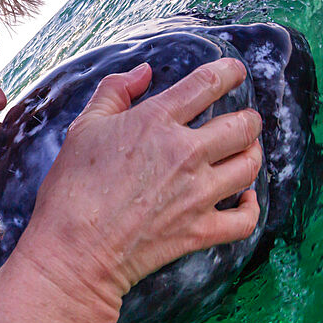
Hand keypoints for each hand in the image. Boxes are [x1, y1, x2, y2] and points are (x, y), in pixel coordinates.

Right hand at [19, 58, 262, 308]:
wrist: (72, 250)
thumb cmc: (71, 189)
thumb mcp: (83, 128)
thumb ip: (114, 91)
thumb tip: (143, 71)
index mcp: (156, 121)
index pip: (209, 84)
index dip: (229, 72)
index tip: (235, 72)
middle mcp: (184, 153)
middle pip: (243, 125)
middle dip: (247, 119)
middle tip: (241, 122)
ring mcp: (197, 194)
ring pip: (250, 165)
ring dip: (251, 155)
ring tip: (243, 153)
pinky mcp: (199, 231)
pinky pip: (246, 219)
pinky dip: (251, 207)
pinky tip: (243, 198)